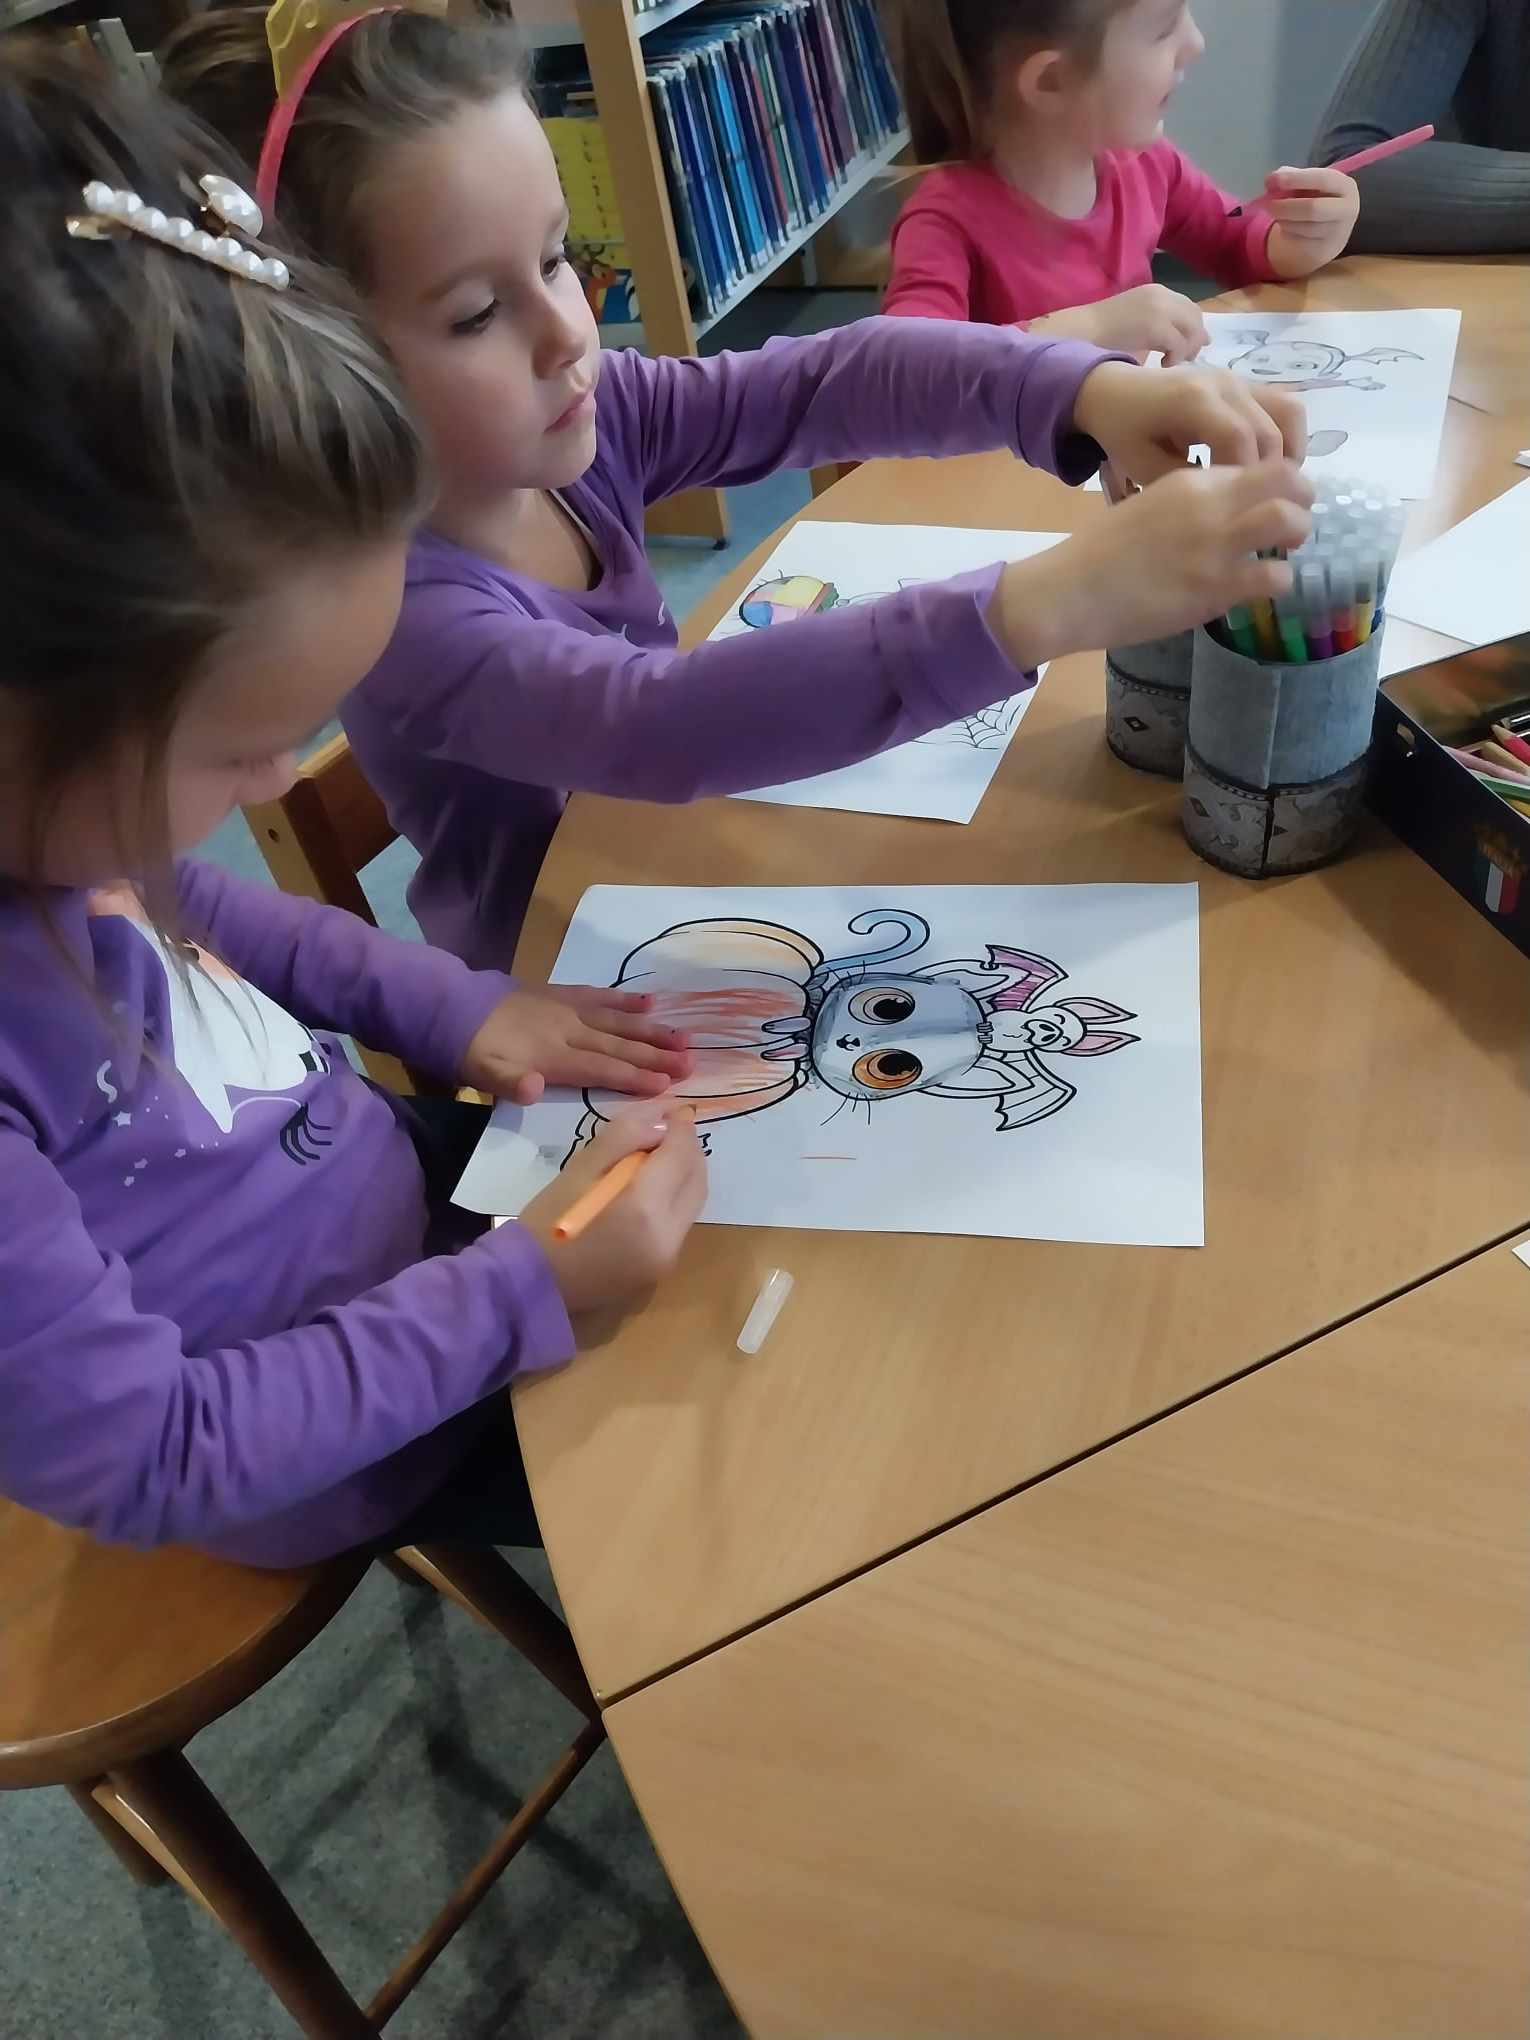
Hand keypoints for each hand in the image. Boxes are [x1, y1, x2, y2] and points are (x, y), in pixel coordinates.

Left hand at [461, 985, 691, 1103]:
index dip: (635, 1077)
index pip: (602, 1070)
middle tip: (692, 1062)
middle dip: (657, 1055)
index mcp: (554, 1056)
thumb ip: (510, 1083)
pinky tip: (648, 1002)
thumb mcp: (483, 1074)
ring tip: (683, 1035)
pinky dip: (624, 1000)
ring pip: (617, 1021)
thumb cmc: (473, 1051)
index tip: (669, 1084)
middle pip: (619, 1046)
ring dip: (651, 1029)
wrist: (453, 1007)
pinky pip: (599, 996)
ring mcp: (568, 1009)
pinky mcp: (562, 994)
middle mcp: (569, 1030)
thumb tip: (535, 1089)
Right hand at [520, 1100, 706, 1316]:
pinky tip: (650, 1190)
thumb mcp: (581, 1167)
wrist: (530, 1283)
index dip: (681, 1128)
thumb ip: (625, 1135)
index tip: (673, 1110)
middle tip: (668, 1131)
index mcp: (644, 1207)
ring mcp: (667, 1258)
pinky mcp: (661, 1270)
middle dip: (688, 1151)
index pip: (681, 1155)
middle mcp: (667, 1236)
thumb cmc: (547, 1220)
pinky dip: (673, 1200)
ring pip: (693, 1203)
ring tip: (657, 1157)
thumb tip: (662, 1119)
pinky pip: (679, 1224)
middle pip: (696, 1181)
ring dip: (684, 1175)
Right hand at [991, 459, 1313, 662]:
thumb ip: (1188, 500)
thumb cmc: (1099, 552)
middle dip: (1302, 500)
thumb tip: (1220, 511)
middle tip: (1293, 521)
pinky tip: (1262, 586)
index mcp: (1192, 481)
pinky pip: (1274, 577)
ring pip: (1289, 523)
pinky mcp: (1215, 589)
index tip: (1278, 495)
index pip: (1260, 461)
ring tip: (1282, 552)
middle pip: (1287, 482)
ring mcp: (1216, 547)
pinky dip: (1278, 581)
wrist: (1071, 590)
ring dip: (1296, 537)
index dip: (1282, 476)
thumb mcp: (1147, 504)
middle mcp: (1210, 505)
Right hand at [1033, 284, 1208, 365]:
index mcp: (1156, 292)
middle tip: (1188, 359)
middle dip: (1196, 339)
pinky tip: (1163, 365)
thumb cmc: (1103, 333)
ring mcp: (1160, 309)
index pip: (1189, 307)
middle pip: (1195, 316)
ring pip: (1192, 330)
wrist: (1083, 330)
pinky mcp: (1156, 325)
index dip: (1196, 327)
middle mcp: (1162, 295)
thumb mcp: (1135, 322)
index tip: (1195, 345)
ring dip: (1186, 350)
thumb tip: (1178, 346)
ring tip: (1173, 363)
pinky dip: (1175, 358)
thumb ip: (1157, 327)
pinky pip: (1179, 344)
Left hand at [1071, 358, 1307, 486]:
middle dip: (1269, 475)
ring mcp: (1239, 379)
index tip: (1237, 507)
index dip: (1245, 475)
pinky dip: (1289, 436)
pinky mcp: (1247, 384)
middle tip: (1257, 508)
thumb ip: (1184, 481)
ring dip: (1290, 453)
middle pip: (1269, 430)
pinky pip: (1285, 405)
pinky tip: (1273, 468)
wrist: (1116, 391)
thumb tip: (1228, 499)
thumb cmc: (1124, 431)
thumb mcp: (1142, 465)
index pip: (1238, 437)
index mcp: (1192, 399)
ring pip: (1290, 412)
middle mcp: (1224, 383)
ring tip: (1272, 487)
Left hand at [1261, 165, 1359, 277]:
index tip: (1274, 179)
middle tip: (1267, 204)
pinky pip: (1300, 242)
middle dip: (1286, 206)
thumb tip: (1270, 180)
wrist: (1330, 231)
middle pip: (1312, 209)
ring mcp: (1338, 233)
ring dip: (1284, 220)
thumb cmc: (1317, 198)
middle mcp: (1347, 210)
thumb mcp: (1308, 183)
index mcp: (1346, 186)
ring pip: (1303, 227)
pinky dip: (1287, 232)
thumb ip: (1290, 176)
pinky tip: (1286, 226)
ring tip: (1277, 213)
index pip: (1323, 179)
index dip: (1296, 179)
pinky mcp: (1326, 251)